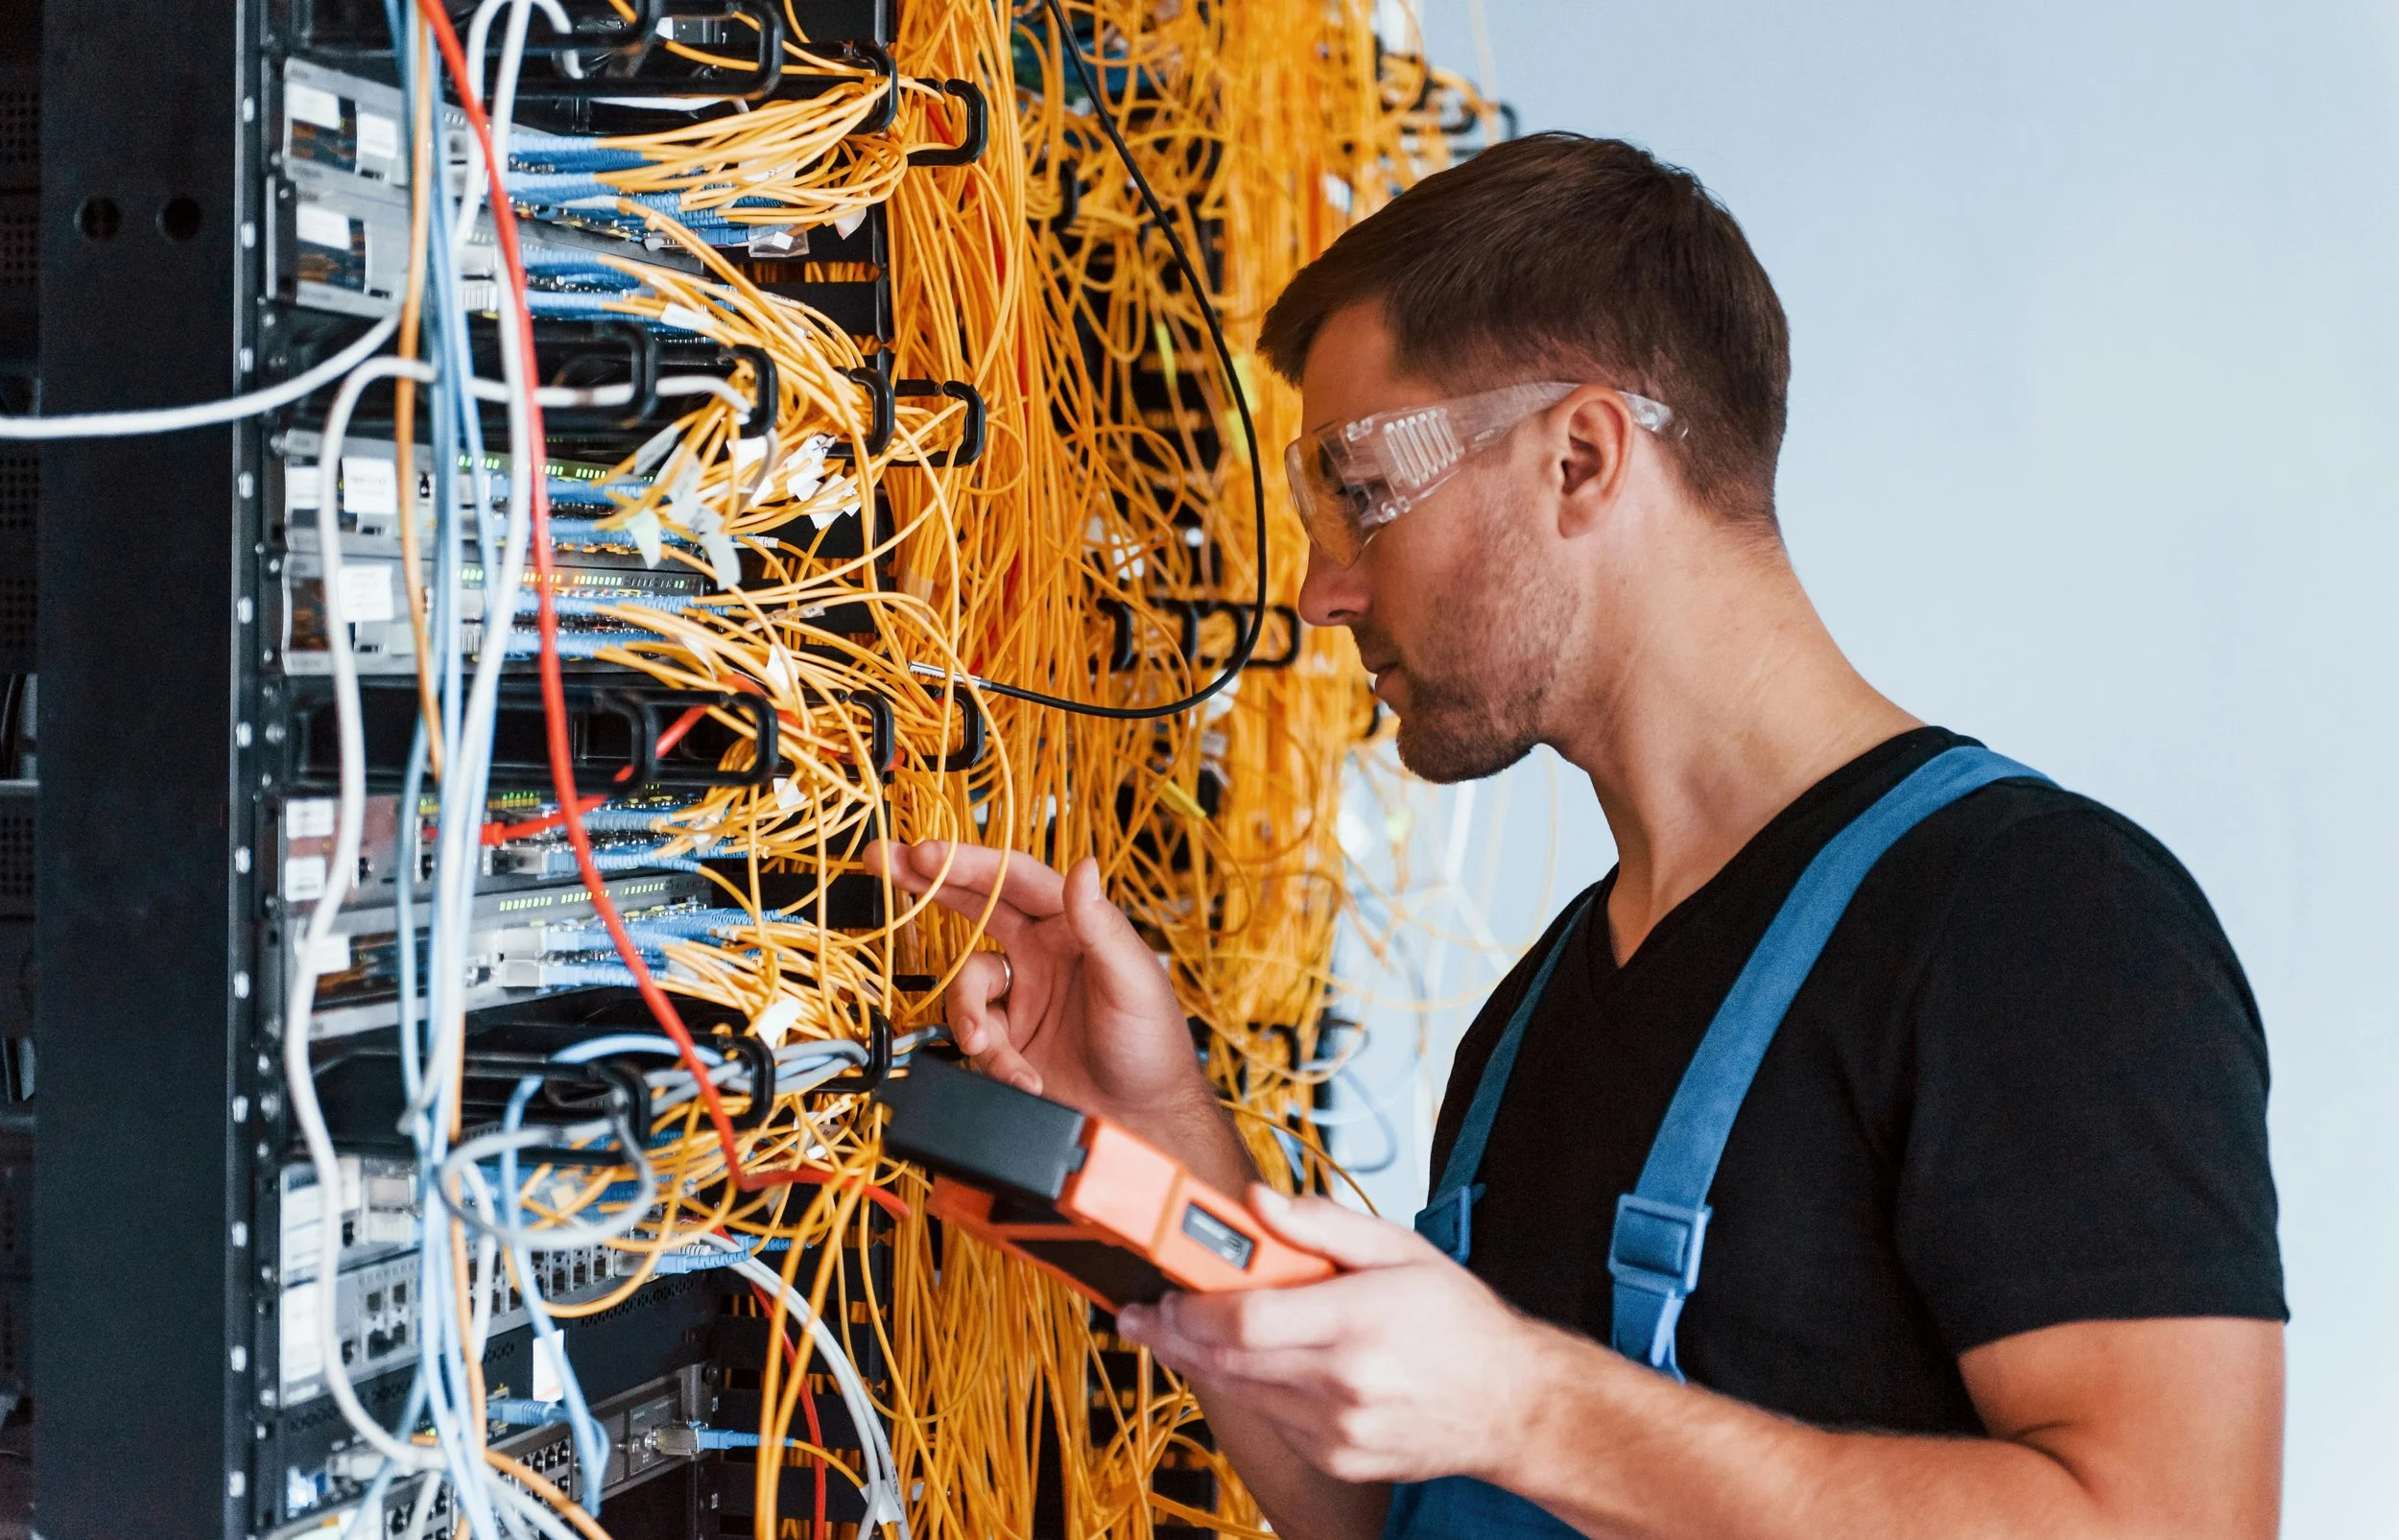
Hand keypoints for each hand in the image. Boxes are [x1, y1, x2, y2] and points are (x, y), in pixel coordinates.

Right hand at [865, 840, 1232, 1168]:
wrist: (1142, 1122)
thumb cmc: (1153, 1044)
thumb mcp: (1133, 979)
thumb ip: (1100, 925)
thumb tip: (1083, 865)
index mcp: (1072, 925)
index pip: (1013, 878)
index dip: (967, 862)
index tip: (925, 852)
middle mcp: (1040, 952)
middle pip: (974, 906)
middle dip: (927, 885)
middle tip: (883, 860)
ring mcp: (1019, 996)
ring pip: (967, 985)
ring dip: (969, 1014)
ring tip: (987, 1046)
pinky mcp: (1006, 1041)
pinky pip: (976, 1037)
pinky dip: (994, 1060)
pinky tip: (1022, 1077)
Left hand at [1116, 1187, 1556, 1486]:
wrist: (1512, 1405)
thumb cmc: (1459, 1322)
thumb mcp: (1399, 1249)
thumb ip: (1320, 1226)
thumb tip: (1256, 1203)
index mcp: (1358, 1322)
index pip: (1245, 1319)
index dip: (1191, 1307)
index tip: (1163, 1290)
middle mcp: (1344, 1384)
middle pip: (1228, 1361)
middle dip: (1175, 1335)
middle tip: (1145, 1314)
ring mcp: (1339, 1430)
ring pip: (1242, 1394)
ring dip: (1206, 1362)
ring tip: (1186, 1331)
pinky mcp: (1338, 1458)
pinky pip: (1273, 1421)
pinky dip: (1255, 1390)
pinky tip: (1262, 1364)